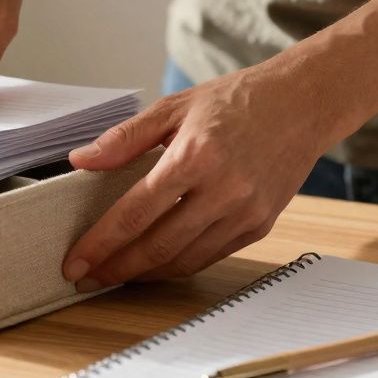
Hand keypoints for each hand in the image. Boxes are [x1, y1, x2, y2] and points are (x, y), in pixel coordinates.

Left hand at [62, 63, 338, 289]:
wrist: (303, 103)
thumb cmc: (237, 100)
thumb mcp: (174, 107)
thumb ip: (124, 139)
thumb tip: (80, 161)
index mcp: (195, 156)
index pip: (135, 213)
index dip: (100, 244)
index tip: (74, 263)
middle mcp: (223, 190)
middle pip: (157, 246)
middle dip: (115, 268)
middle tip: (85, 277)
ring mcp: (245, 212)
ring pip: (184, 260)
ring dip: (144, 273)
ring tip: (114, 273)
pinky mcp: (260, 226)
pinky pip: (211, 256)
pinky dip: (178, 265)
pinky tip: (154, 264)